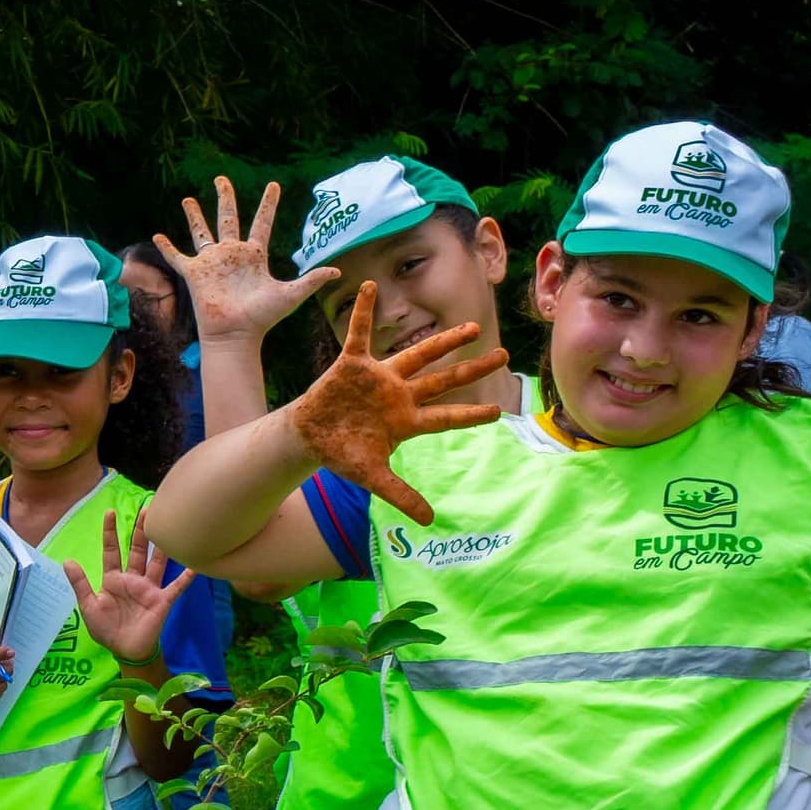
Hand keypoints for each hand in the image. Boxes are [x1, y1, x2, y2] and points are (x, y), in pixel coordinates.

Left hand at [68, 510, 198, 668]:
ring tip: (169, 524)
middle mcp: (132, 579)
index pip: (112, 551)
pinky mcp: (162, 600)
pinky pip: (176, 587)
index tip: (110, 512)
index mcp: (113, 579)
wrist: (125, 651)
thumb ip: (80, 584)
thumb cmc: (106, 629)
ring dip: (162, 545)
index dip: (110, 532)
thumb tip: (67, 561)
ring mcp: (149, 588)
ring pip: (156, 562)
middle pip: (137, 550)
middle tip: (147, 508)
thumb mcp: (88, 606)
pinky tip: (195, 564)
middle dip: (140, 530)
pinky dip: (186, 577)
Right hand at [154, 176, 334, 347]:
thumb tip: (339, 271)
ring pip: (201, 231)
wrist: (235, 334)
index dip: (269, 204)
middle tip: (221, 179)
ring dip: (194, 215)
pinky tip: (158, 235)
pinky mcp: (194, 273)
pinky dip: (167, 247)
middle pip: (227, 218)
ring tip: (187, 198)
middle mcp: (232, 254)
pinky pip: (177, 257)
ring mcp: (211, 263)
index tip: (274, 185)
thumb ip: (312, 280)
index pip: (262, 222)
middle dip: (225, 197)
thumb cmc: (262, 318)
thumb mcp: (291, 294)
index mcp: (254, 255)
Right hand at [265, 281, 512, 527]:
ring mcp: (379, 377)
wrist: (308, 438)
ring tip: (470, 328)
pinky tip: (368, 289)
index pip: (445, 416)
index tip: (498, 412)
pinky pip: (359, 333)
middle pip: (443, 379)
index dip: (470, 415)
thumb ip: (401, 494)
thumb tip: (430, 520)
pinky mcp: (352, 364)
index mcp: (407, 420)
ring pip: (417, 354)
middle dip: (472, 369)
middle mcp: (400, 395)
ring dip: (443, 342)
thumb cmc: (342, 454)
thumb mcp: (373, 477)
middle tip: (502, 355)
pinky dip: (362, 312)